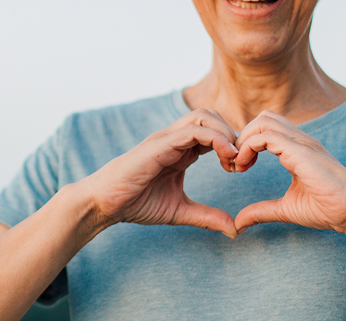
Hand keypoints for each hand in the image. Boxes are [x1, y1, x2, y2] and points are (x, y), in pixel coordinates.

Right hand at [82, 109, 238, 237]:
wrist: (105, 204)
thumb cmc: (136, 203)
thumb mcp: (180, 211)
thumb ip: (207, 217)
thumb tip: (234, 229)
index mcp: (182, 149)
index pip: (214, 131)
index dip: (232, 144)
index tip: (241, 168)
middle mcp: (176, 138)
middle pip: (212, 115)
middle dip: (232, 133)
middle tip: (240, 161)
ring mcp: (167, 138)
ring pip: (204, 116)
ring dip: (225, 132)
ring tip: (233, 157)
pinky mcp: (160, 144)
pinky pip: (193, 130)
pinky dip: (215, 138)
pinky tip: (225, 156)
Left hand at [227, 111, 345, 236]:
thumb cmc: (329, 209)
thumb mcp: (286, 209)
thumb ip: (262, 211)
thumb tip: (238, 224)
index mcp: (297, 149)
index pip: (266, 130)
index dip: (245, 144)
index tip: (236, 168)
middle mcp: (299, 140)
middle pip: (262, 118)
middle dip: (241, 137)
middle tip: (233, 164)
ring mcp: (301, 142)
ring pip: (263, 121)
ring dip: (243, 139)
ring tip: (237, 165)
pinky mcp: (300, 151)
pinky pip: (266, 136)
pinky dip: (248, 147)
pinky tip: (244, 167)